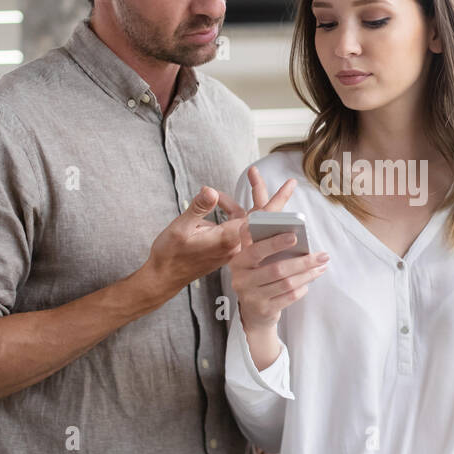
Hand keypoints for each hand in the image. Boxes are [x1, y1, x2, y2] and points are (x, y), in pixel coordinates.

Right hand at [138, 174, 290, 300]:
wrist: (164, 277)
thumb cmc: (170, 254)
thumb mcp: (179, 228)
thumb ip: (198, 208)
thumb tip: (210, 191)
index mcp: (228, 238)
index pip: (260, 218)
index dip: (276, 201)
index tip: (290, 186)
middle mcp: (234, 243)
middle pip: (261, 218)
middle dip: (269, 195)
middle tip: (287, 181)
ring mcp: (231, 245)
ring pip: (249, 219)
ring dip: (249, 198)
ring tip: (250, 176)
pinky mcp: (225, 245)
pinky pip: (237, 224)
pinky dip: (233, 208)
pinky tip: (218, 198)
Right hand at [228, 168, 327, 334]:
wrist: (252, 312)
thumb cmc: (257, 276)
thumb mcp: (252, 259)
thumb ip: (261, 242)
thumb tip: (289, 228)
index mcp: (239, 261)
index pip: (256, 249)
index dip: (275, 243)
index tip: (295, 235)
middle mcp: (241, 279)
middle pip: (276, 269)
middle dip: (303, 261)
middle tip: (322, 255)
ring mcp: (251, 297)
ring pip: (286, 283)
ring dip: (308, 274)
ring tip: (321, 266)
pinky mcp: (264, 310)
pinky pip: (289, 297)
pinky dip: (302, 288)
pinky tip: (309, 280)